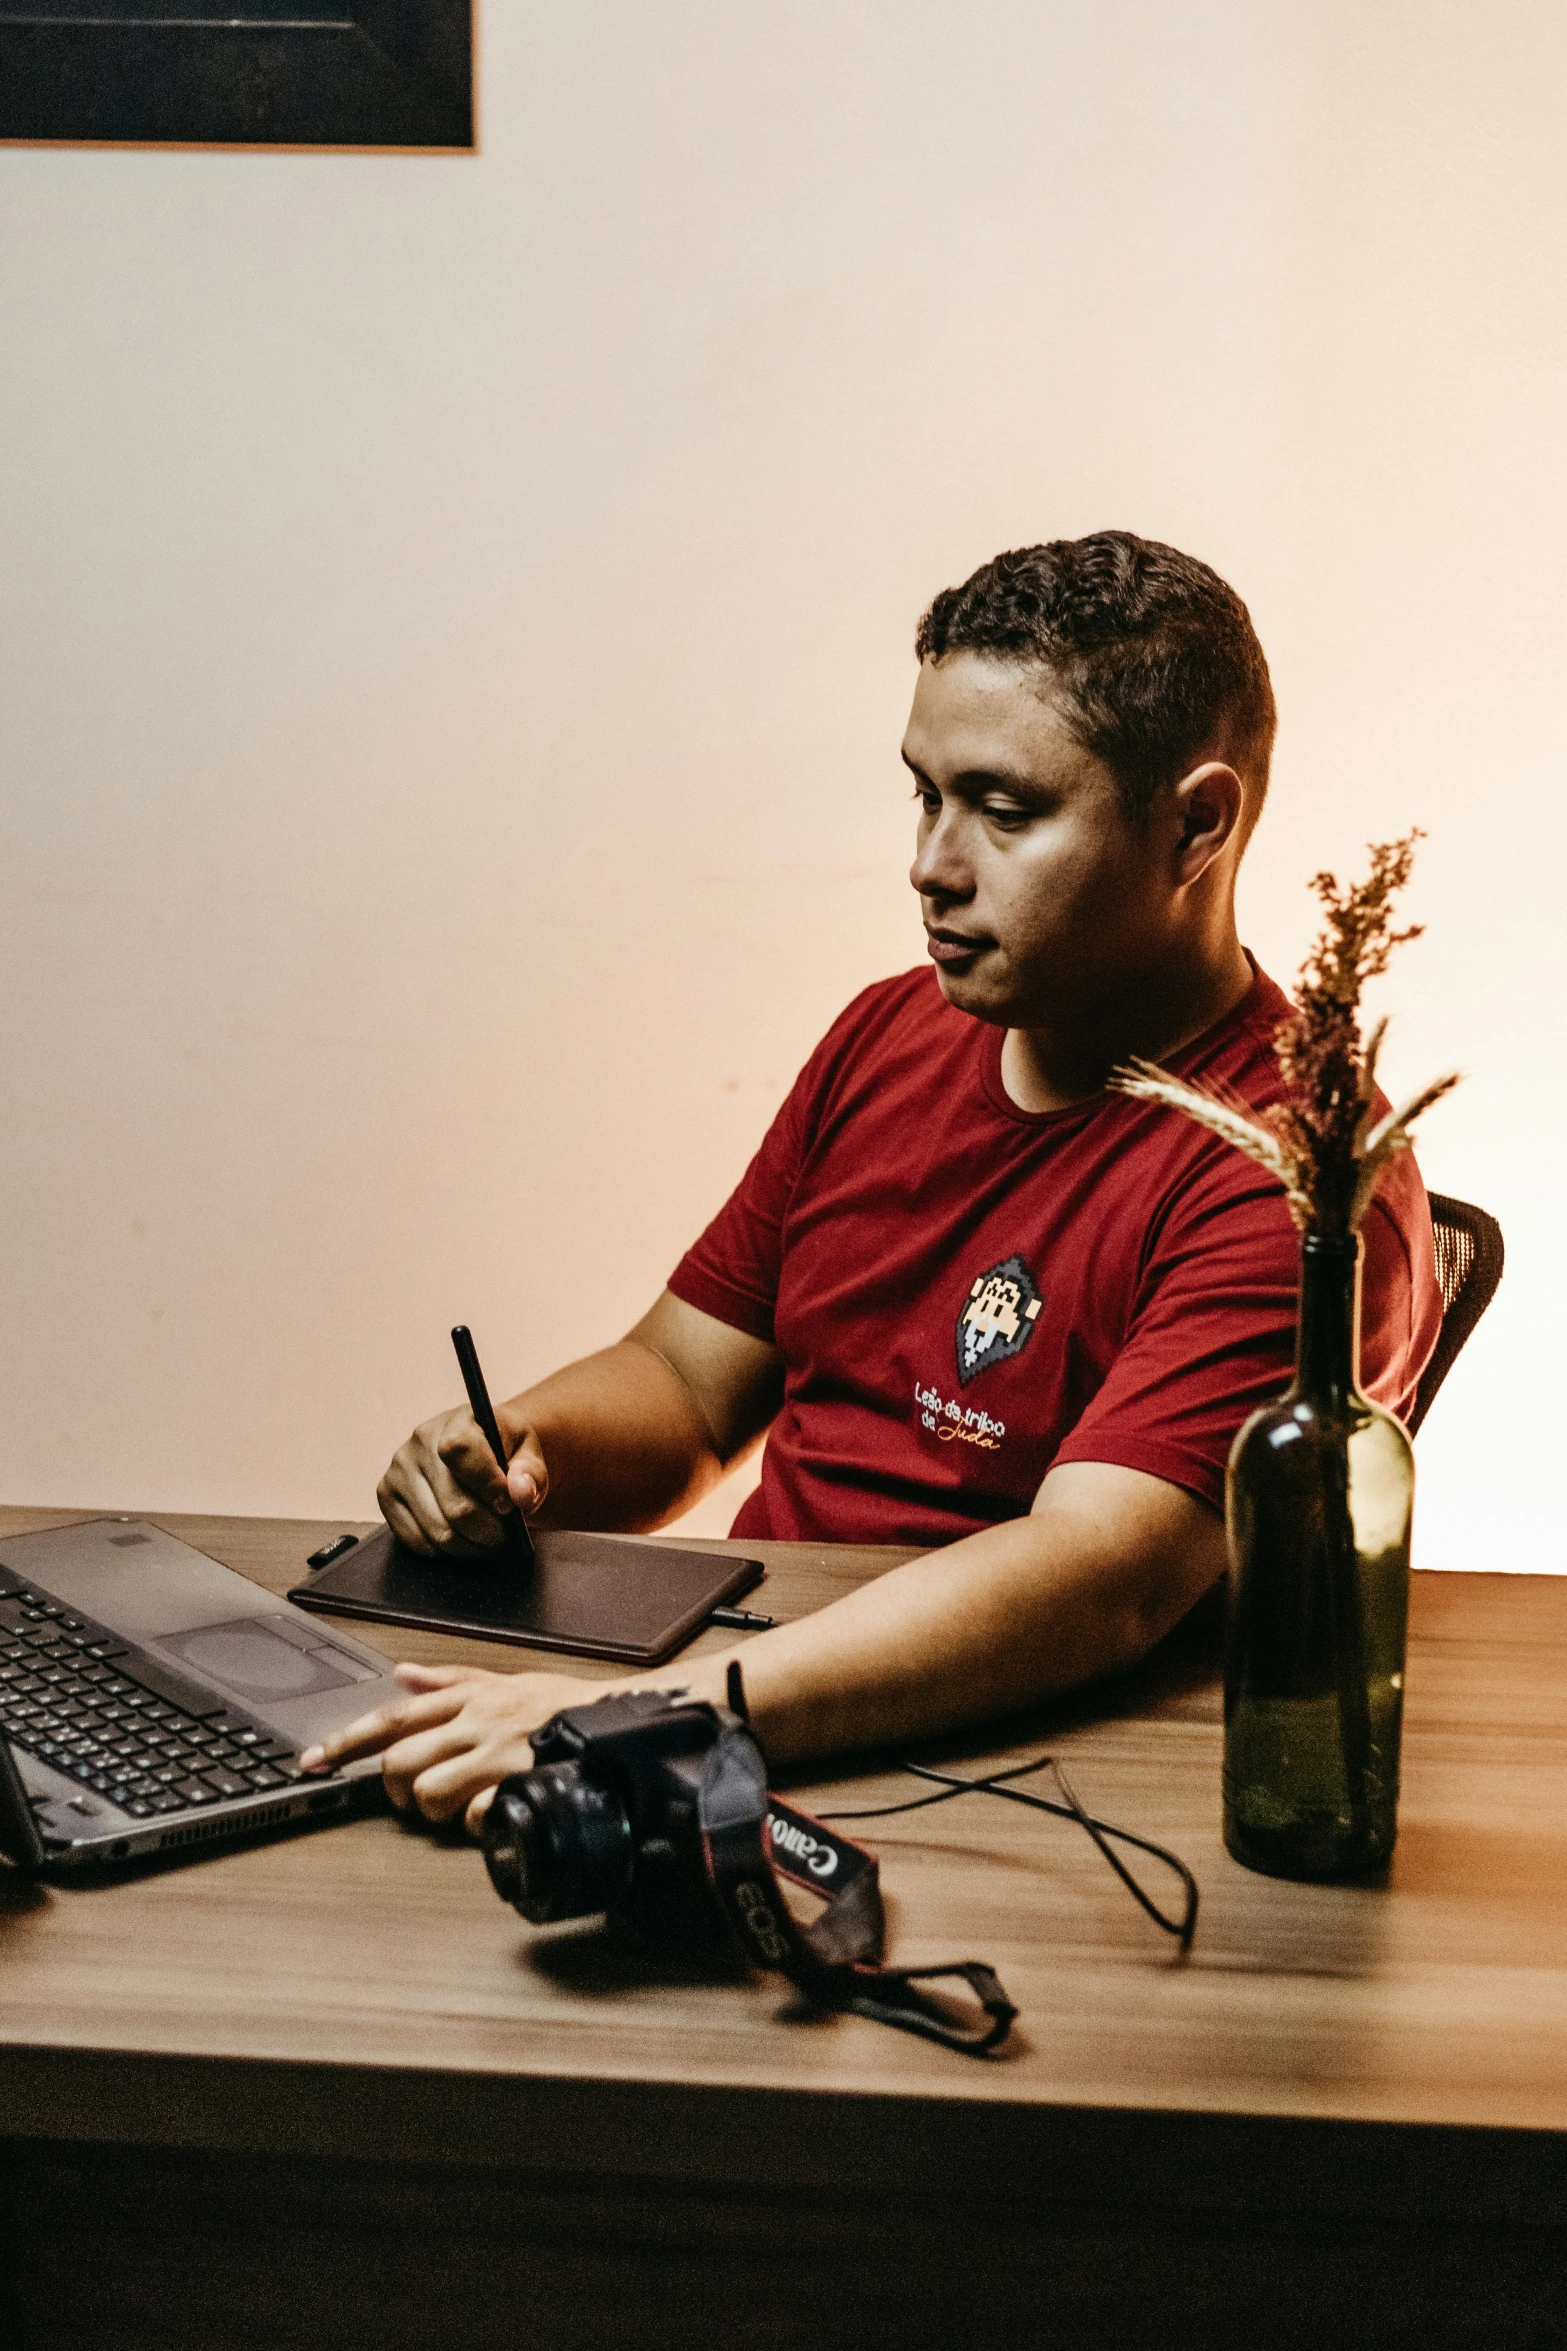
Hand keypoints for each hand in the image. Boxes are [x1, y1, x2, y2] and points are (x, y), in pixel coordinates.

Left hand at [300, 1661, 601, 1832]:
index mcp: (467, 1696)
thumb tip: (401, 1672)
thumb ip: (449, 1679)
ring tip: (454, 1806)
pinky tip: (490, 1814)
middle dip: (395, 1788)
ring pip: (428, 1793)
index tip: (314, 1760)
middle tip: (409, 1797)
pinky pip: (476, 1817)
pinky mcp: (520, 1781)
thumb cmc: (561, 1705)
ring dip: (433, 1811)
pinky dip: (477, 1824)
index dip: (346, 1741)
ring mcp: (497, 1752)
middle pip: (400, 1760)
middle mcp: (476, 1720)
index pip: (391, 1717)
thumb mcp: (503, 1679)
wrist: (617, 1718)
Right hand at [376, 1404, 547, 1555]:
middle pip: (454, 1505)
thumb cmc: (504, 1454)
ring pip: (438, 1531)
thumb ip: (531, 1471)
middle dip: (489, 1531)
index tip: (507, 1504)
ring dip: (472, 1546)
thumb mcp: (529, 1454)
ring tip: (489, 1539)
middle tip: (506, 1535)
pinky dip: (446, 1551)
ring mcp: (398, 1469)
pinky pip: (417, 1541)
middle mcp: (420, 1441)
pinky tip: (463, 1539)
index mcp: (458, 1421)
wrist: (477, 1453)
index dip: (488, 1484)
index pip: (461, 1450)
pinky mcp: (386, 1496)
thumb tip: (518, 1492)